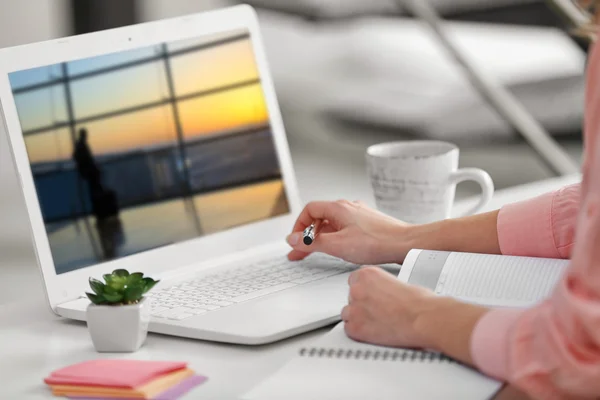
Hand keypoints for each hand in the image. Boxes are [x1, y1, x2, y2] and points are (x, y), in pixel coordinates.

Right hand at [286, 200, 411, 264]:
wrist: (405, 244)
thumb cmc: (377, 242)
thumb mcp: (337, 245)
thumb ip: (311, 243)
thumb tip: (293, 240)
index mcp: (338, 208)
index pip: (309, 210)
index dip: (299, 225)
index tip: (295, 240)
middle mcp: (348, 207)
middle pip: (320, 218)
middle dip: (307, 235)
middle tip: (299, 252)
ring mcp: (359, 215)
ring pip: (332, 223)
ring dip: (321, 237)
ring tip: (316, 252)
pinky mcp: (368, 224)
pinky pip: (344, 228)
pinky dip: (335, 238)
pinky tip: (338, 249)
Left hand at [342, 266, 489, 363]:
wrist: (424, 319)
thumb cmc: (420, 302)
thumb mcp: (400, 282)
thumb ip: (384, 286)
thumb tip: (383, 293)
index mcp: (368, 274)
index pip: (354, 280)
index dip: (364, 290)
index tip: (371, 296)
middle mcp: (357, 289)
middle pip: (351, 297)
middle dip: (363, 304)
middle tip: (379, 311)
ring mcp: (354, 309)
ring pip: (348, 314)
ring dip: (359, 318)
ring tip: (377, 323)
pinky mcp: (355, 329)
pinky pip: (349, 330)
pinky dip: (359, 332)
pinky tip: (373, 332)